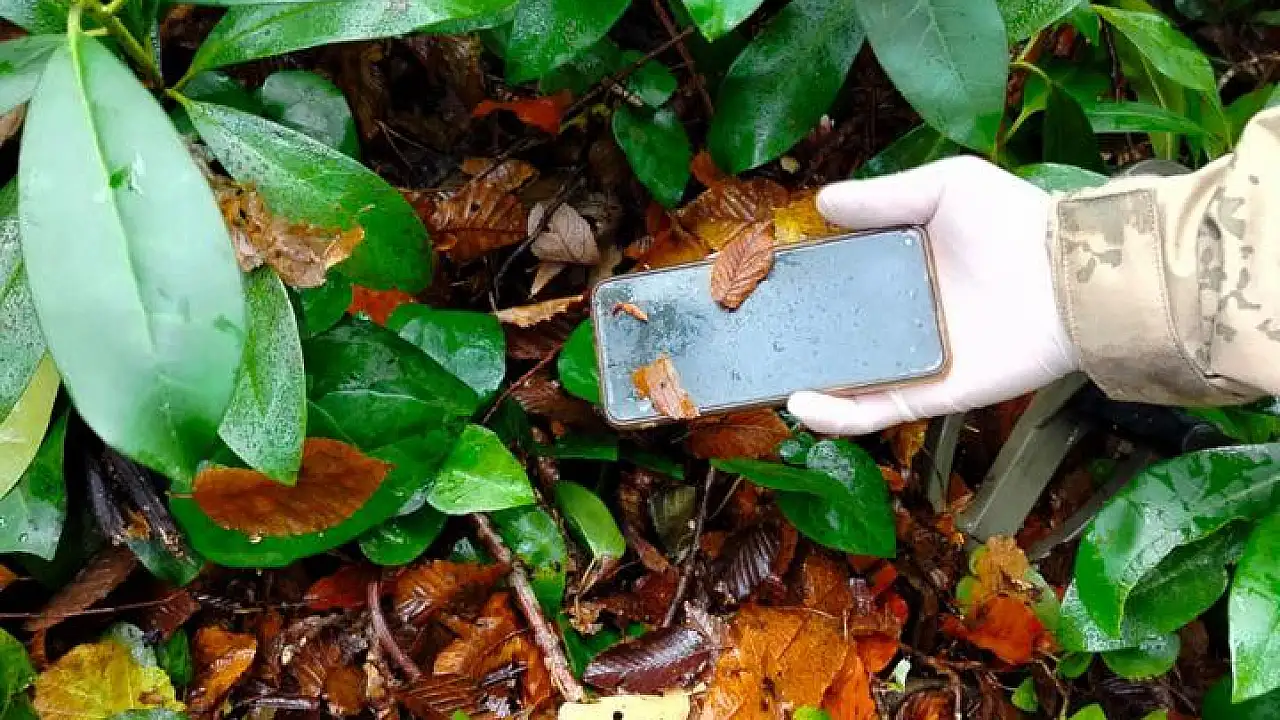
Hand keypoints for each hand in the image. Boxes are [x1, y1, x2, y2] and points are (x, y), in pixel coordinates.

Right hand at [786, 156, 1078, 434]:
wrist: (1073, 278)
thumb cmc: (1014, 222)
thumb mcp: (946, 187)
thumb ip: (883, 197)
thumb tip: (819, 202)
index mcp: (903, 268)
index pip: (841, 279)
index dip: (803, 282)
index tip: (761, 281)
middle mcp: (903, 317)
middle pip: (834, 332)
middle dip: (789, 336)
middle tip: (745, 333)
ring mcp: (914, 360)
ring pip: (845, 378)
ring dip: (803, 380)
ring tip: (760, 375)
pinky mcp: (930, 395)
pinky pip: (875, 411)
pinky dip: (837, 416)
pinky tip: (800, 403)